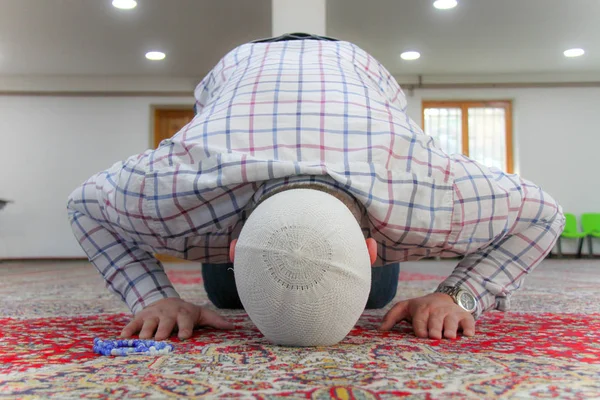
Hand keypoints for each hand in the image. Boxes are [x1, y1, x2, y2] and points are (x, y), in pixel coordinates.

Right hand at [120, 298, 234, 340]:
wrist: (165, 299)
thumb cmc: (186, 312)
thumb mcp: (200, 313)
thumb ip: (215, 320)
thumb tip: (232, 327)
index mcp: (183, 314)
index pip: (185, 320)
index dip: (185, 328)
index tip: (185, 336)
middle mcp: (168, 313)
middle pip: (165, 322)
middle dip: (163, 330)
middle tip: (161, 338)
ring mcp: (153, 315)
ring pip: (148, 323)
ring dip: (146, 331)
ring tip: (144, 339)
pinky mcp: (140, 317)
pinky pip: (133, 323)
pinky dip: (128, 329)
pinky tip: (124, 337)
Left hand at [379, 293, 475, 338]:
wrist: (445, 298)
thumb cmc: (421, 308)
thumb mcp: (405, 308)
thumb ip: (392, 317)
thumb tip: (380, 330)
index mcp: (421, 309)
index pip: (420, 320)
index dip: (420, 329)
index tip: (421, 336)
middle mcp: (437, 310)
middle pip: (435, 321)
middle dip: (435, 328)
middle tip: (434, 337)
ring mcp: (451, 312)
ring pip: (451, 321)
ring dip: (450, 328)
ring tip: (449, 337)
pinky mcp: (464, 316)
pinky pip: (469, 321)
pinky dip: (469, 328)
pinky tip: (468, 335)